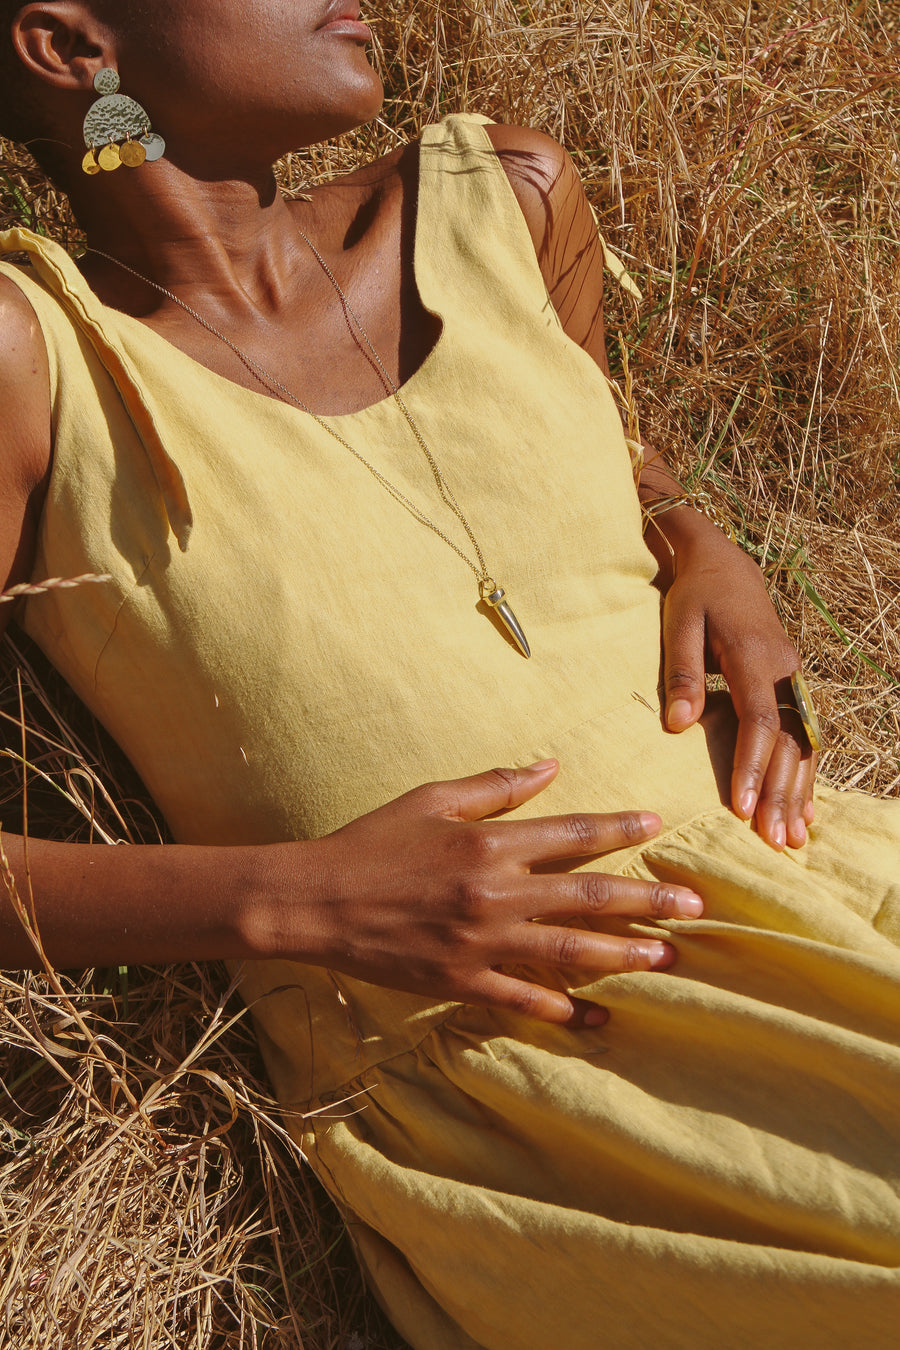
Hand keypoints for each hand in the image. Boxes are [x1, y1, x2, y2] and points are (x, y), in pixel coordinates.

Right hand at [284, 761, 702, 1024]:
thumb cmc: (373, 841)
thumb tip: (551, 765)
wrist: (316, 902)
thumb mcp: (431, 799)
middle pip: (589, 898)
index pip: (573, 834)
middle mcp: (496, 894)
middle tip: (697, 907)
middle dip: (649, 902)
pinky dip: (564, 1011)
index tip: (660, 827)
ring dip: (624, 956)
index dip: (621, 830)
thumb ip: (496, 785)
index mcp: (489, 843)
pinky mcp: (463, 981)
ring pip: (570, 953)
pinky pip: (525, 999)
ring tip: (667, 958)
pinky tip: (600, 1018)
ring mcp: (481, 943)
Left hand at [659, 522, 814, 849]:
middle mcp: (785, 671)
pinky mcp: (792, 685)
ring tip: (792, 839)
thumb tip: (679, 726)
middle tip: (773, 841)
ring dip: (797, 792)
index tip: (743, 808)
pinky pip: (804, 735)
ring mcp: (794, 678)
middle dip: (781, 794)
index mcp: (756, 657)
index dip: (752, 766)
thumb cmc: (695, 595)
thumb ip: (682, 674)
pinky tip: (805, 810)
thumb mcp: (680, 624)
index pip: (760, 722)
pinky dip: (805, 774)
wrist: (724, 564)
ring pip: (803, 744)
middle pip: (789, 742)